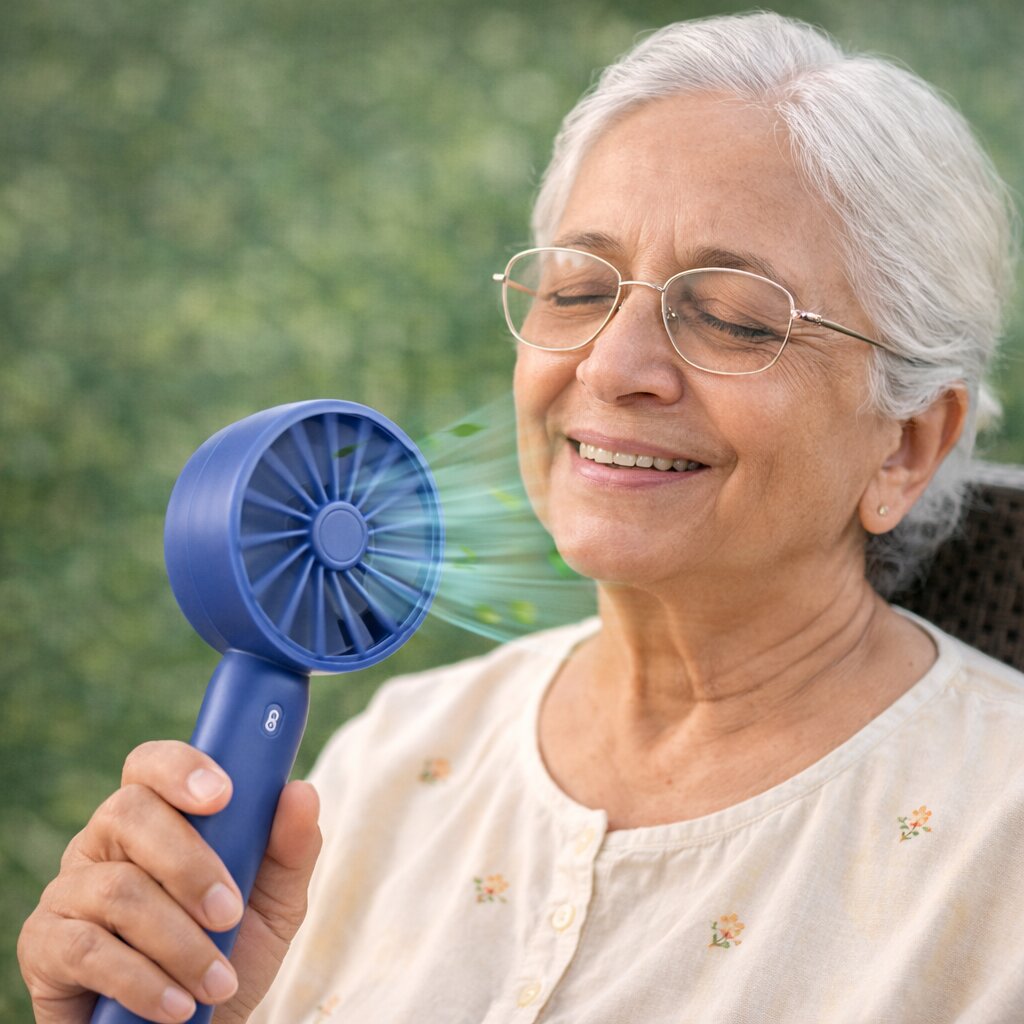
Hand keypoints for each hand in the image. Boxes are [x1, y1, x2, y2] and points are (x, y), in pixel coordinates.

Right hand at [17, 740, 321, 1023]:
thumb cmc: (231, 954)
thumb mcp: (274, 904)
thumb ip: (290, 849)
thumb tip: (301, 792)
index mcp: (157, 816)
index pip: (152, 764)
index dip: (181, 768)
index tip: (223, 794)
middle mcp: (105, 841)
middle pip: (130, 814)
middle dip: (189, 864)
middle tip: (229, 912)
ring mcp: (69, 890)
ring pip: (117, 889)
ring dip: (179, 940)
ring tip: (218, 981)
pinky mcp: (45, 946)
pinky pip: (88, 949)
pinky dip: (143, 980)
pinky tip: (177, 1006)